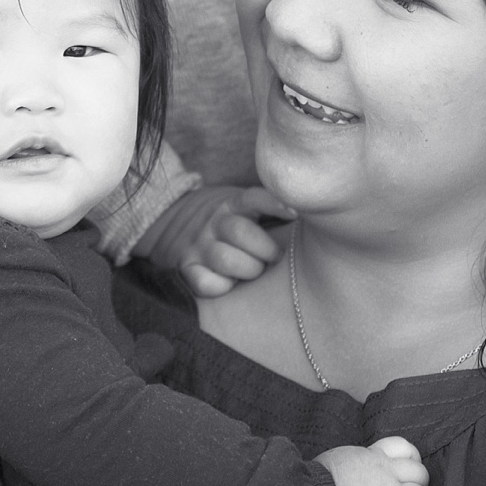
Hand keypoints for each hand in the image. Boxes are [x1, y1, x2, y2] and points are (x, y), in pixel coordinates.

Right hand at [138, 186, 292, 296]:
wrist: (172, 224)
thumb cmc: (227, 223)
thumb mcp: (243, 208)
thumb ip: (269, 210)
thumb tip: (313, 219)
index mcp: (232, 204)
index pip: (254, 198)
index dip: (274, 203)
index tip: (294, 214)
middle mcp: (214, 222)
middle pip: (242, 232)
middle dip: (266, 251)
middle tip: (273, 257)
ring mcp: (198, 245)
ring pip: (225, 259)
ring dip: (248, 269)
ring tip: (253, 270)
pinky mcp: (186, 267)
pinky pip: (205, 283)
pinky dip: (221, 286)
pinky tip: (230, 283)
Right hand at [316, 436, 429, 485]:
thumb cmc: (317, 481)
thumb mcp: (341, 458)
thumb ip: (359, 460)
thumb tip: (361, 466)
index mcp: (372, 455)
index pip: (404, 448)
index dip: (412, 459)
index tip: (407, 469)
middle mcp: (385, 472)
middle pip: (419, 473)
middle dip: (417, 483)